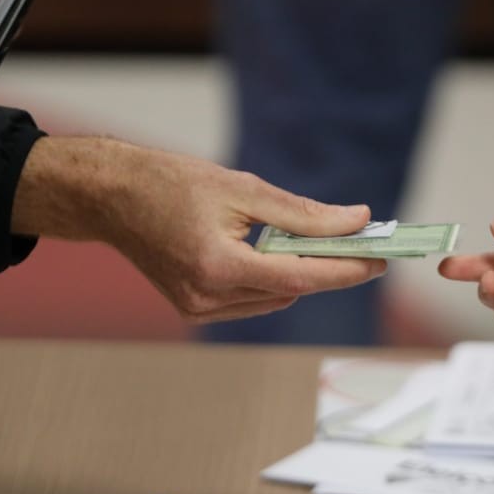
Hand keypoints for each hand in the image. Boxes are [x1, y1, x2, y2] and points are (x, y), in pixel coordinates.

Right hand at [12, 137, 387, 322]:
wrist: (113, 198)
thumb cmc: (172, 183)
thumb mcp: (243, 188)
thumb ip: (304, 213)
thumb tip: (356, 221)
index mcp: (218, 266)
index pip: (300, 278)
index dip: (346, 271)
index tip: (380, 261)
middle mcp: (208, 298)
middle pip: (291, 292)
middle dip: (325, 269)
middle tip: (357, 243)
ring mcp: (199, 309)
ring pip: (274, 300)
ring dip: (295, 275)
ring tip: (301, 240)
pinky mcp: (195, 310)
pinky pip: (251, 301)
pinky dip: (268, 281)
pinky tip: (263, 253)